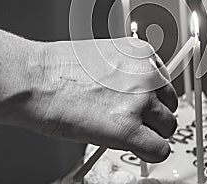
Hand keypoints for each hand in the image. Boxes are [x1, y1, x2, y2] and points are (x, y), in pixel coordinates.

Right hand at [26, 38, 177, 162]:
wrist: (36, 78)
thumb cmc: (59, 68)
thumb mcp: (105, 56)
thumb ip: (128, 73)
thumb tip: (136, 93)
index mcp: (141, 54)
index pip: (164, 82)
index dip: (153, 97)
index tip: (145, 106)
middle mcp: (147, 75)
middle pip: (170, 105)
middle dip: (154, 115)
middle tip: (134, 121)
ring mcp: (140, 101)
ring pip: (167, 127)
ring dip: (151, 133)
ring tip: (126, 132)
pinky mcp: (129, 129)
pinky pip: (159, 150)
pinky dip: (149, 152)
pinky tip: (134, 148)